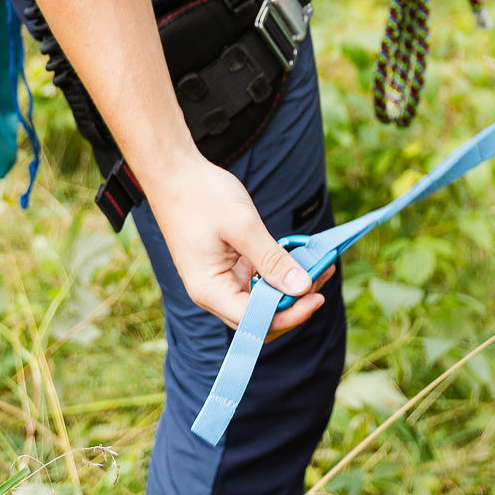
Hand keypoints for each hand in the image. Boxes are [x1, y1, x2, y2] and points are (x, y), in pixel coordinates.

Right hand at [148, 157, 331, 338]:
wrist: (173, 172)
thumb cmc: (201, 195)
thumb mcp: (242, 225)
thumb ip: (272, 259)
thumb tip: (301, 287)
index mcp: (210, 290)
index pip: (255, 321)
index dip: (289, 314)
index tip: (316, 295)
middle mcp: (213, 292)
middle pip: (259, 319)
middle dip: (293, 305)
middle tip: (321, 280)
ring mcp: (220, 280)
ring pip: (260, 300)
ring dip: (288, 289)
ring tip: (318, 267)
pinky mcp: (226, 266)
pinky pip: (256, 281)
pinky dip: (278, 274)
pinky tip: (298, 258)